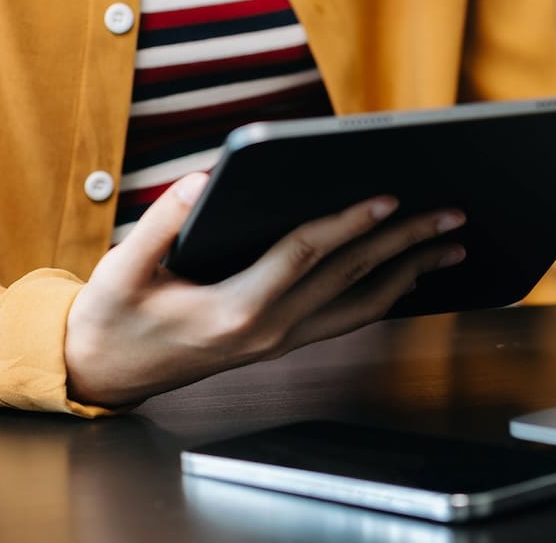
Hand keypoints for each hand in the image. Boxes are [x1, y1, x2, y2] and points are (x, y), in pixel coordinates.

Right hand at [64, 172, 465, 407]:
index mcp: (234, 309)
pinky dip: (385, 294)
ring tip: (451, 247)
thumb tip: (204, 181)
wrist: (104, 375)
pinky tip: (409, 275)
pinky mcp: (283, 341)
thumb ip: (161, 223)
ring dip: (409, 272)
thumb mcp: (121, 269)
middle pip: (350, 276)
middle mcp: (269, 329)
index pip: (305, 255)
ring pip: (361, 303)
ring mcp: (281, 340)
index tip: (387, 198)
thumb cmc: (112, 319)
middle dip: (405, 242)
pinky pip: (348, 317)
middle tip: (450, 215)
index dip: (348, 224)